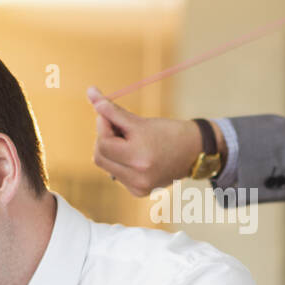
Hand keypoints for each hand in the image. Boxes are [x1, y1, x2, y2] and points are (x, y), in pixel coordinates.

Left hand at [88, 87, 212, 196]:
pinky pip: (117, 174)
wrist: (195, 152)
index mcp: (140, 157)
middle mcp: (138, 176)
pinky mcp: (139, 192)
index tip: (107, 113)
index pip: (103, 143)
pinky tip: (136, 155)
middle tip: (116, 126)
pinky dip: (120, 162)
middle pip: (99, 156)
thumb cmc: (169, 132)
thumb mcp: (141, 121)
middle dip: (104, 138)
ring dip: (111, 150)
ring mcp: (138, 187)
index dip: (102, 125)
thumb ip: (112, 110)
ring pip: (106, 165)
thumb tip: (90, 92)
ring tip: (128, 141)